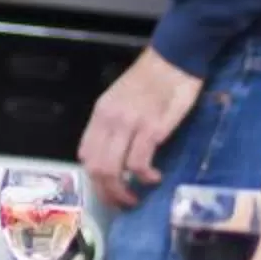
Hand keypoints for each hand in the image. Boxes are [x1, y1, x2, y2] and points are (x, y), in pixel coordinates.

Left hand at [77, 47, 203, 211]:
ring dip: (123, 191)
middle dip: (107, 192)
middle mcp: (110, 120)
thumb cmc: (153, 78)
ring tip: (136, 196)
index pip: (85, 153)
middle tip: (122, 202)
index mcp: (101, 113)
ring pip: (113, 170)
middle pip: (96, 168)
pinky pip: (139, 164)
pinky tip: (154, 178)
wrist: (175, 57)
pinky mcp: (151, 129)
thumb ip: (114, 123)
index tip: (108, 188)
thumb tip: (115, 152)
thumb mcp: (122, 98)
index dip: (94, 177)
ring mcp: (129, 125)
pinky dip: (145, 177)